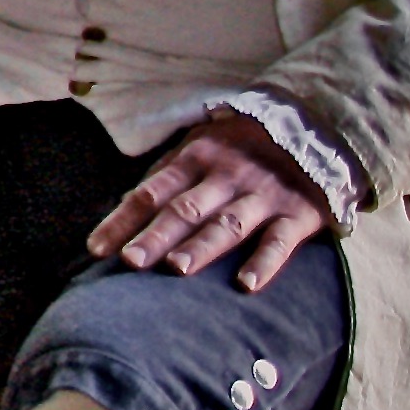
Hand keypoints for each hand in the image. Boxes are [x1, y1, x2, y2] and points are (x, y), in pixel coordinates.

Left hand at [88, 112, 333, 290]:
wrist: (313, 125)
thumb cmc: (241, 145)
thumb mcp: (200, 147)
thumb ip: (167, 176)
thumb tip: (125, 204)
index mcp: (194, 159)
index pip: (150, 192)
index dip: (123, 220)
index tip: (97, 249)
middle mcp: (225, 177)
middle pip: (184, 210)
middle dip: (156, 236)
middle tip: (130, 262)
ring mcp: (261, 196)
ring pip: (227, 224)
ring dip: (202, 247)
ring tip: (177, 268)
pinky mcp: (297, 214)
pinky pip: (279, 241)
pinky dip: (264, 263)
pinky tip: (246, 284)